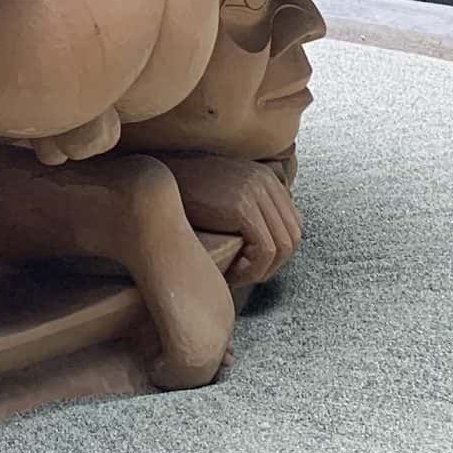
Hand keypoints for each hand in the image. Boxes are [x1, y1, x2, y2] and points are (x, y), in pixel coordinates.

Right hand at [156, 152, 303, 285]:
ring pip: (282, 247)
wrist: (160, 179)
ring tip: (237, 275)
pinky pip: (265, 251)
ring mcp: (255, 192)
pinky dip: (252, 270)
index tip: (251, 264)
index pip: (293, 224)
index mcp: (266, 177)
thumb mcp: (226, 192)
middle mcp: (266, 181)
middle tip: (245, 275)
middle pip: (292, 237)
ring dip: (262, 270)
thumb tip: (270, 241)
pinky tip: (231, 273)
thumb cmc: (187, 193)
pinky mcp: (242, 207)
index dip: (277, 252)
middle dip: (272, 264)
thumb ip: (251, 206)